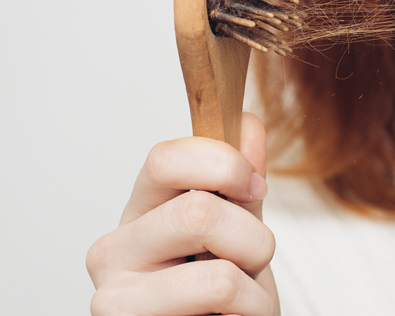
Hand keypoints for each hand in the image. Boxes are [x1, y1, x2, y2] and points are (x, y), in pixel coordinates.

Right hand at [86, 113, 278, 315]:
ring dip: (254, 287)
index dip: (224, 164)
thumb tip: (249, 124)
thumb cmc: (223, 297)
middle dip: (253, 240)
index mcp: (141, 212)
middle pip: (197, 212)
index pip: (164, 157)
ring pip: (217, 273)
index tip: (254, 188)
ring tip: (238, 299)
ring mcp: (114, 298)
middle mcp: (114, 250)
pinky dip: (251, 310)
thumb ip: (243, 181)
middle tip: (249, 263)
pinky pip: (220, 303)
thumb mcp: (241, 231)